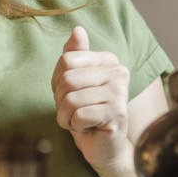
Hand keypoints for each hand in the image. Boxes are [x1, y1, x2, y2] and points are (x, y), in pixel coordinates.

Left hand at [51, 27, 133, 176]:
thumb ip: (75, 56)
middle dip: (61, 102)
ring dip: (67, 117)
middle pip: (68, 79)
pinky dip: (76, 126)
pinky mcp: (117, 113)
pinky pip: (80, 115)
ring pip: (72, 100)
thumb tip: (78, 29)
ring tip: (80, 121)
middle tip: (73, 112)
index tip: (68, 94)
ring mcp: (120, 92)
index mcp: (108, 60)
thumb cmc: (86, 113)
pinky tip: (88, 128)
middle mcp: (118, 72)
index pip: (66, 60)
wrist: (103, 147)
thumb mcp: (74, 83)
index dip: (57, 82)